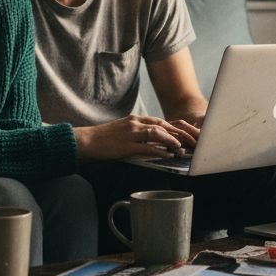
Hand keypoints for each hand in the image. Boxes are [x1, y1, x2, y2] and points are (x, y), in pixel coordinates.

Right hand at [74, 115, 195, 161]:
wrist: (86, 141)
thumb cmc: (103, 138)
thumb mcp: (122, 131)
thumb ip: (136, 133)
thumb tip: (150, 141)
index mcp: (134, 119)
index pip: (159, 121)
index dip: (173, 128)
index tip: (183, 135)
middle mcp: (135, 123)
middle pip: (162, 125)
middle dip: (178, 133)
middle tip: (189, 141)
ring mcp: (131, 133)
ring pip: (157, 133)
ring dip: (172, 141)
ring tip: (181, 148)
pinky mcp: (127, 145)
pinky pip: (147, 148)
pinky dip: (160, 151)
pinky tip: (168, 155)